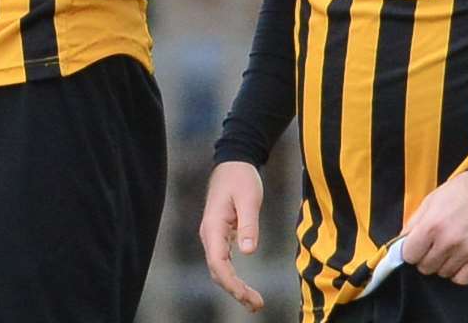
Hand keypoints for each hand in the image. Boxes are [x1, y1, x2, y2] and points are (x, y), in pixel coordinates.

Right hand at [199, 161, 265, 312]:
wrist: (233, 162)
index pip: (217, 262)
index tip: (246, 296)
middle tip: (257, 304)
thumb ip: (249, 224)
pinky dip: (233, 277)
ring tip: (254, 302)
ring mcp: (213, 235)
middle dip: (235, 290)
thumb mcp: (249, 198)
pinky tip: (244, 287)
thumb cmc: (241, 178)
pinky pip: (223, 262)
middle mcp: (209, 233)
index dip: (230, 282)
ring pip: (219, 268)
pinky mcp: (220, 235)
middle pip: (217, 270)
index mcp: (214, 226)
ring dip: (234, 287)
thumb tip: (248, 251)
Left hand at [399, 171, 467, 284]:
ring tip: (446, 250)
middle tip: (431, 247)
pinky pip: (463, 279)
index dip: (410, 252)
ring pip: (443, 273)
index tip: (414, 247)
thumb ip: (413, 224)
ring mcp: (465, 251)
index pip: (409, 255)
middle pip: (425, 267)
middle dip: (424, 258)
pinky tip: (456, 261)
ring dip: (441, 264)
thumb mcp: (429, 202)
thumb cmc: (457, 193)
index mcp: (431, 225)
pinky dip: (457, 274)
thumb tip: (401, 243)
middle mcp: (447, 241)